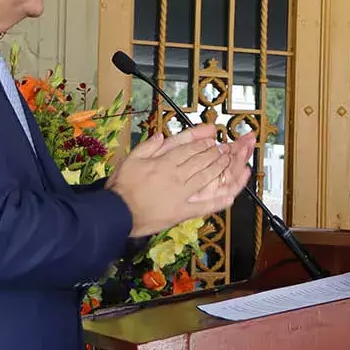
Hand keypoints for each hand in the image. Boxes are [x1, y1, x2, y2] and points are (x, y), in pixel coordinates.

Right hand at [106, 124, 256, 236]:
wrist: (118, 213)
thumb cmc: (122, 187)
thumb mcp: (130, 160)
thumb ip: (147, 146)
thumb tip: (162, 135)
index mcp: (164, 163)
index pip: (188, 149)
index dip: (202, 143)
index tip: (212, 139)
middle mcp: (176, 177)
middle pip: (201, 161)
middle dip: (215, 153)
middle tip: (225, 148)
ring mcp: (181, 194)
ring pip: (206, 178)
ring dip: (219, 168)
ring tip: (229, 161)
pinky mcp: (182, 211)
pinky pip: (205, 206)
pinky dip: (219, 202)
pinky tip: (231, 197)